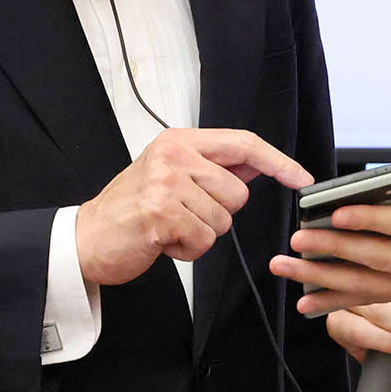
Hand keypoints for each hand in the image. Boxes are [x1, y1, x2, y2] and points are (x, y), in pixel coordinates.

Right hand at [75, 128, 311, 288]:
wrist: (88, 237)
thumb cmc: (132, 208)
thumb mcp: (172, 173)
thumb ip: (214, 167)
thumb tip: (261, 164)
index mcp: (180, 141)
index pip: (243, 143)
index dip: (278, 162)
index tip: (302, 178)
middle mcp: (174, 155)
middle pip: (237, 193)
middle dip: (219, 214)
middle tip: (184, 214)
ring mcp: (166, 184)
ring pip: (222, 221)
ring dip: (201, 234)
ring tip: (170, 228)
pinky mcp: (161, 214)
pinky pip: (203, 241)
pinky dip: (188, 250)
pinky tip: (163, 241)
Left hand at [274, 179, 390, 351]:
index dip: (369, 219)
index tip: (335, 212)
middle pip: (381, 261)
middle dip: (335, 251)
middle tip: (298, 240)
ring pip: (372, 287)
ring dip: (326, 280)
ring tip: (290, 271)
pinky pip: (377, 301)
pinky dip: (340, 301)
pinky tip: (309, 301)